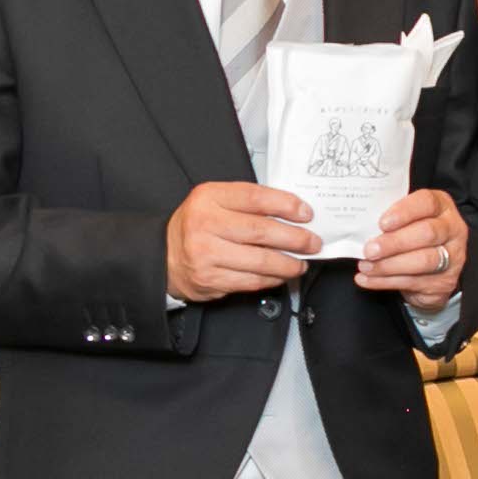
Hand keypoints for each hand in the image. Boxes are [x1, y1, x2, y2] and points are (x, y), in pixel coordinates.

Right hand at [167, 180, 317, 300]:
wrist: (164, 254)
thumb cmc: (197, 225)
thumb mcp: (216, 201)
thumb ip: (248, 203)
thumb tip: (293, 212)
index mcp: (208, 198)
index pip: (255, 198)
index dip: (286, 205)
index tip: (306, 213)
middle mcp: (205, 224)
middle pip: (262, 231)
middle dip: (296, 238)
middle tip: (313, 242)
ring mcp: (206, 254)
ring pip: (260, 260)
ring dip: (288, 263)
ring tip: (301, 262)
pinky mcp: (210, 279)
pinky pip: (251, 281)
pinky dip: (272, 278)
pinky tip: (281, 274)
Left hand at [354, 187, 466, 308]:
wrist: (430, 270)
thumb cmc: (413, 237)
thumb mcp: (405, 221)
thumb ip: (391, 219)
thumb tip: (361, 225)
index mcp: (441, 207)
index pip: (427, 203)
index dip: (404, 212)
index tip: (382, 223)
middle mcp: (452, 229)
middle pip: (427, 233)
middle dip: (394, 243)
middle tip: (370, 250)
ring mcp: (453, 257)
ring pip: (423, 260)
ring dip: (389, 265)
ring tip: (366, 266)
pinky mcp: (444, 281)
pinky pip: (414, 282)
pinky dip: (386, 281)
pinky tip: (368, 279)